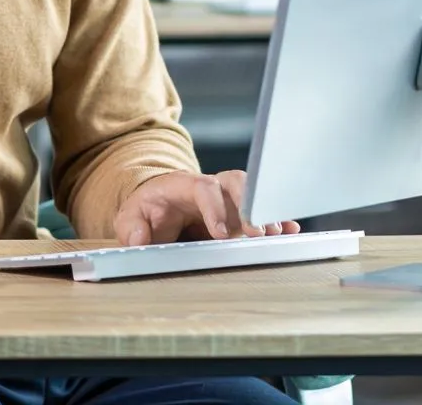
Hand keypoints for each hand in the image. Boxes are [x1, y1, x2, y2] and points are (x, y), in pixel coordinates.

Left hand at [113, 169, 300, 245]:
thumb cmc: (147, 211)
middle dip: (249, 204)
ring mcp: (226, 198)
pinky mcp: (237, 212)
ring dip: (265, 212)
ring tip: (278, 233)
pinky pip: (260, 209)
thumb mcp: (130, 217)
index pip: (203, 188)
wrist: (157, 206)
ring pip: (251, 194)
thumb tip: (138, 237)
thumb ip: (131, 226)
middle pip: (235, 183)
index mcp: (183, 185)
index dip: (214, 208)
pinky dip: (276, 218)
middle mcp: (210, 187)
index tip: (221, 233)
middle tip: (260, 232)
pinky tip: (291, 230)